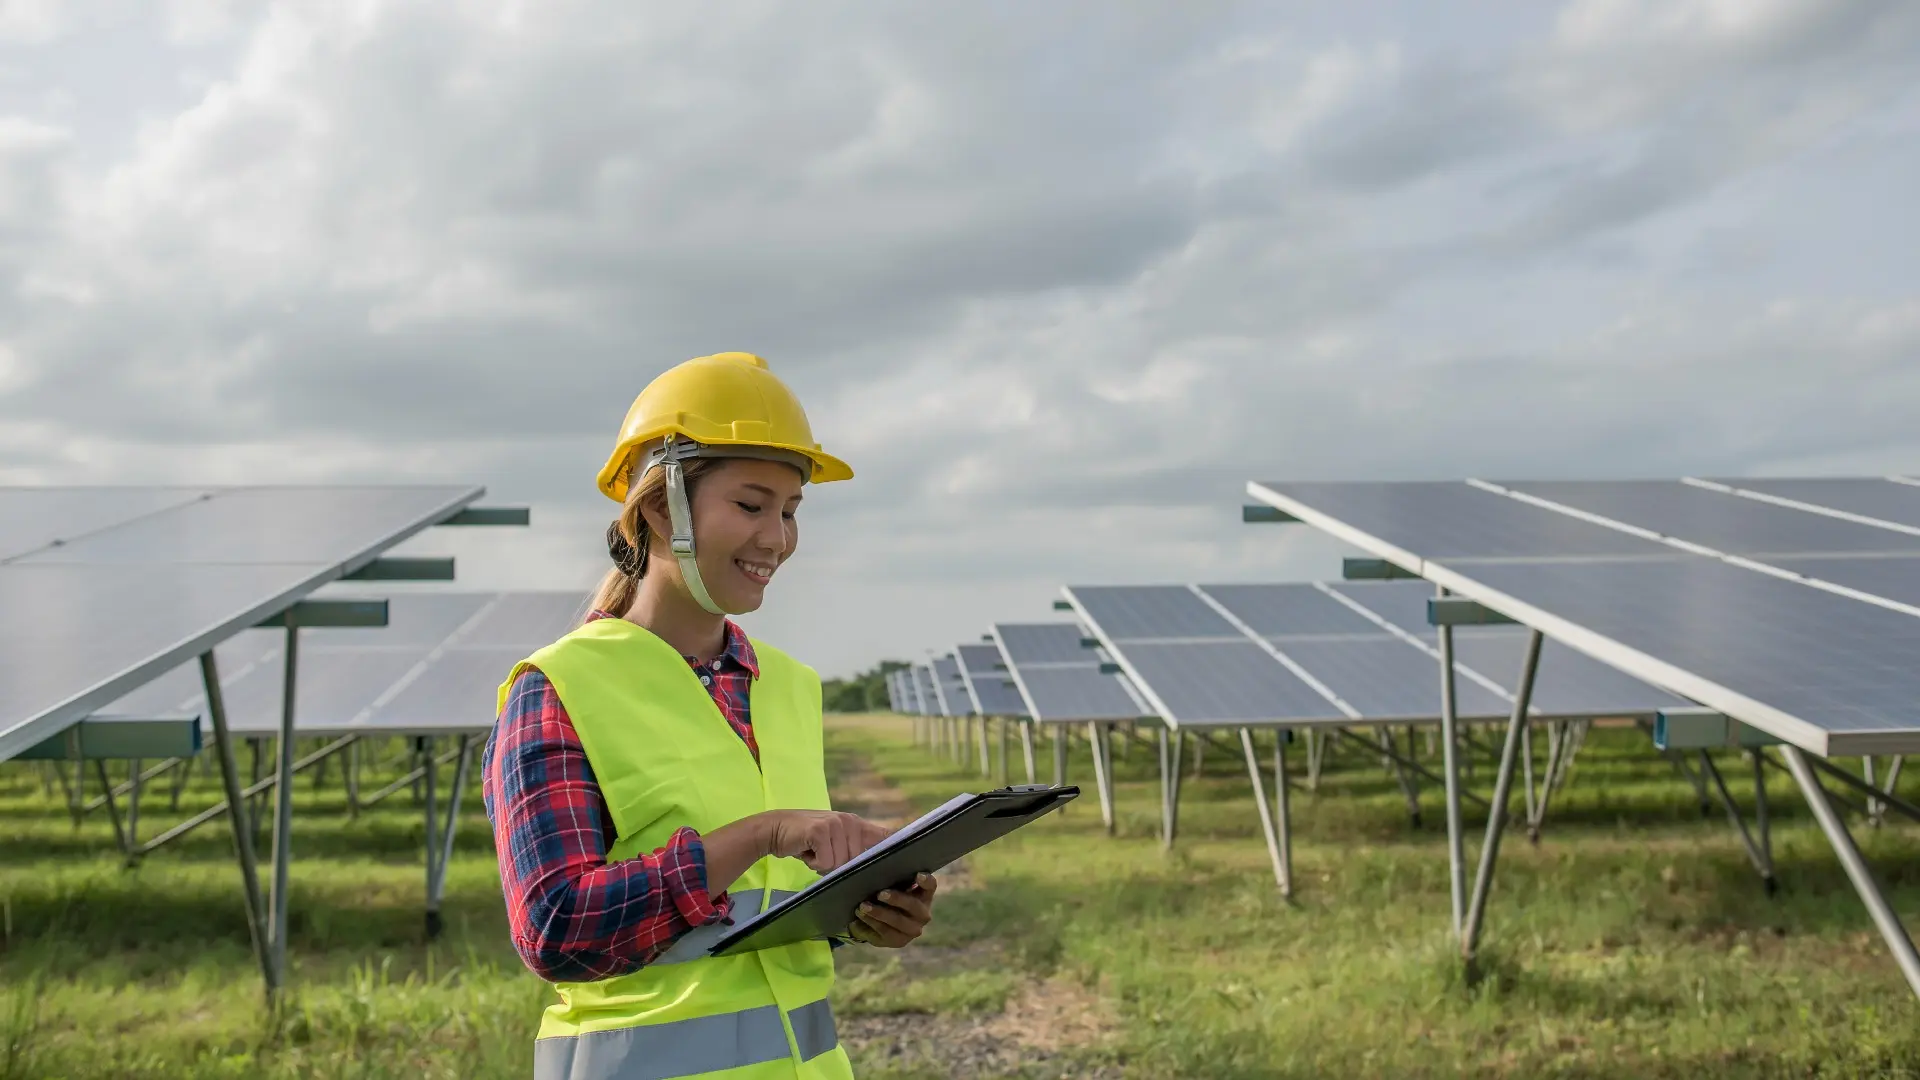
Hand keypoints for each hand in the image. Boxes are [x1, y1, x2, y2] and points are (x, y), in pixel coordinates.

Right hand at [763, 810, 893, 873]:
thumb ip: (853, 851)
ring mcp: (836, 824)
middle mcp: (850, 822)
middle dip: (839, 867)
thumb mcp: (833, 843)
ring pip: (841, 865)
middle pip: (858, 862)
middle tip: (822, 855)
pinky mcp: (821, 831)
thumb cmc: (806, 841)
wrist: (775, 829)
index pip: (886, 835)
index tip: (917, 857)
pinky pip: (826, 863)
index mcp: (857, 825)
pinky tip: (806, 851)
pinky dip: (813, 863)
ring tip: (813, 851)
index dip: (899, 848)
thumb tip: (874, 872)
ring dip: (823, 865)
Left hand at [847, 873, 937, 947]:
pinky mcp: (899, 941)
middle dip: (896, 899)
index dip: (926, 881)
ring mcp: (912, 929)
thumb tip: (871, 856)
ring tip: (863, 906)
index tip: (917, 875)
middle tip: (880, 894)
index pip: (930, 886)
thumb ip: (889, 874)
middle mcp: (922, 914)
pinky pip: (885, 933)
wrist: (881, 922)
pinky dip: (871, 923)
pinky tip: (860, 916)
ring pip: (897, 921)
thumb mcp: (890, 884)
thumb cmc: (887, 895)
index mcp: (924, 895)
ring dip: (879, 913)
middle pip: (913, 905)